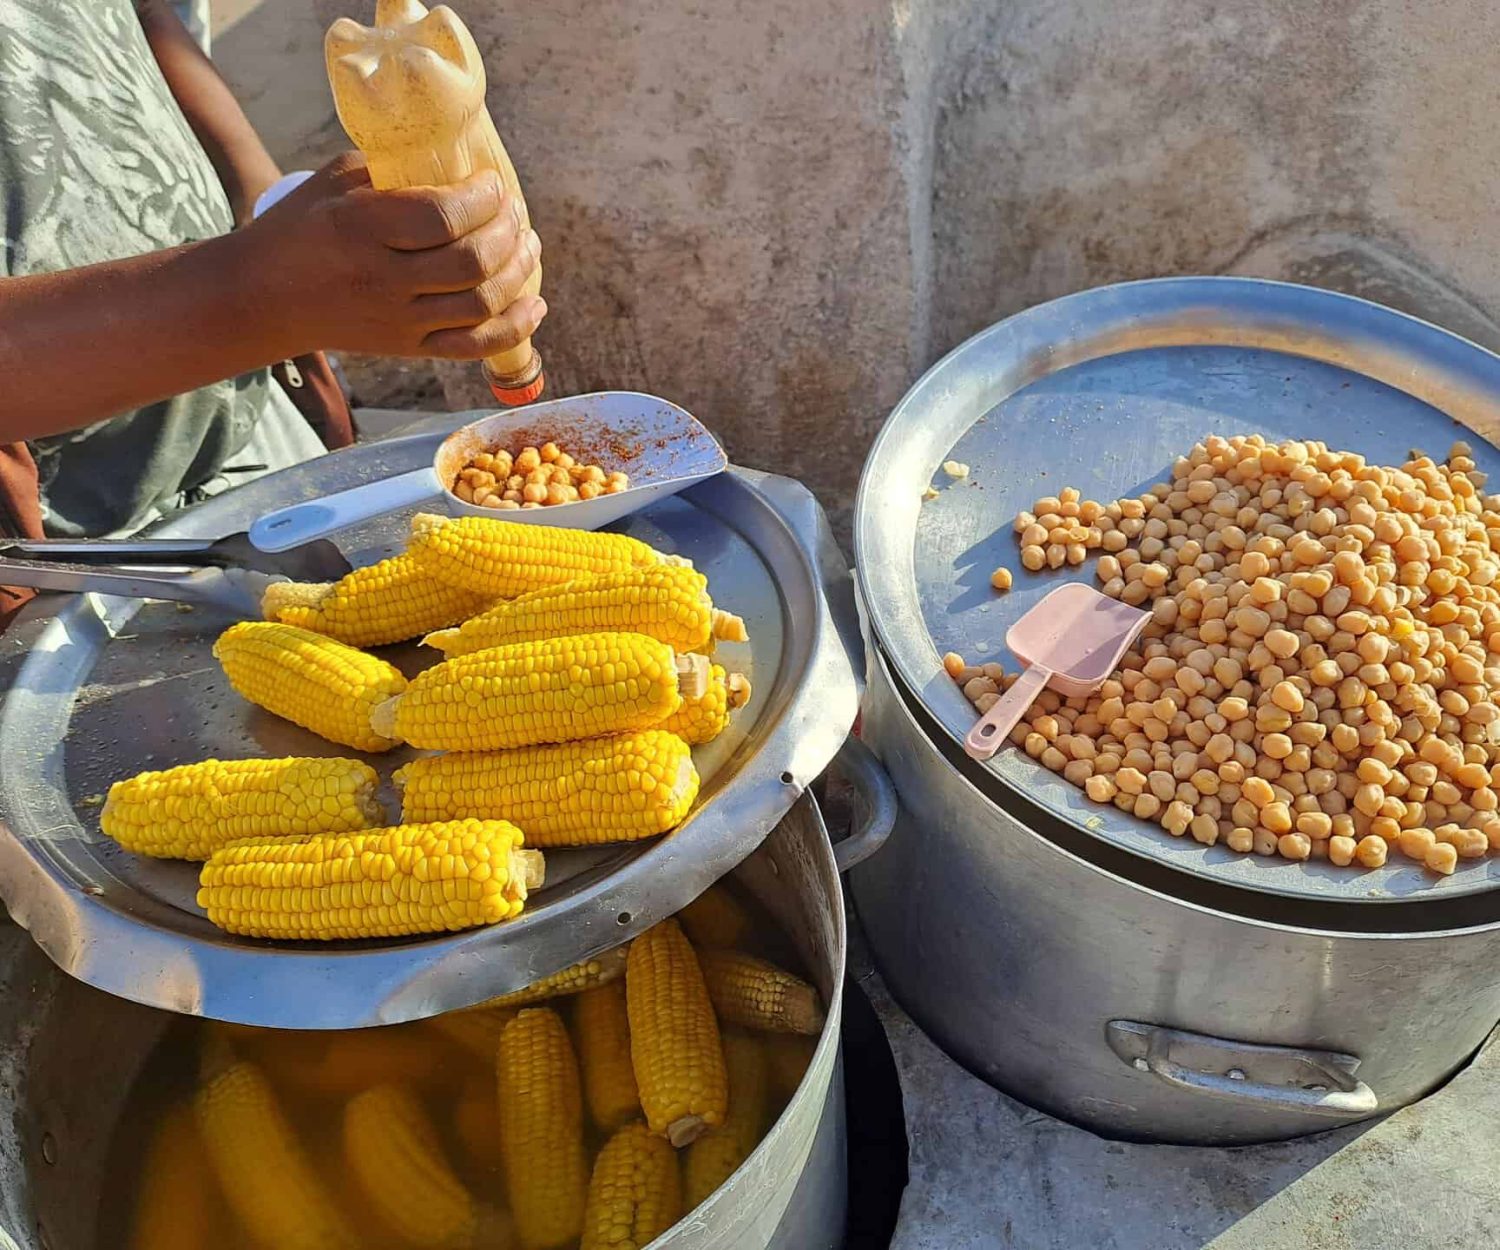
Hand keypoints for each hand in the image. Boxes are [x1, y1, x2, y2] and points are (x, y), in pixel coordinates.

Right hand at [243, 152, 545, 359]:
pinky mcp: (409, 348)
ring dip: (519, 272)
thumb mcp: (334, 183)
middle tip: (515, 212)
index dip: (482, 199)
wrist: (264, 298)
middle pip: (472, 262)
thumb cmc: (301, 227)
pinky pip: (474, 346)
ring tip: (529, 244)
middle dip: (508, 233)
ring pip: (481, 303)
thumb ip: (390, 168)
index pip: (443, 218)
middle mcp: (383, 280)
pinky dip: (514, 328)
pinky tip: (536, 305)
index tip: (493, 183)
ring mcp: (398, 321)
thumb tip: (455, 158)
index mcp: (361, 229)